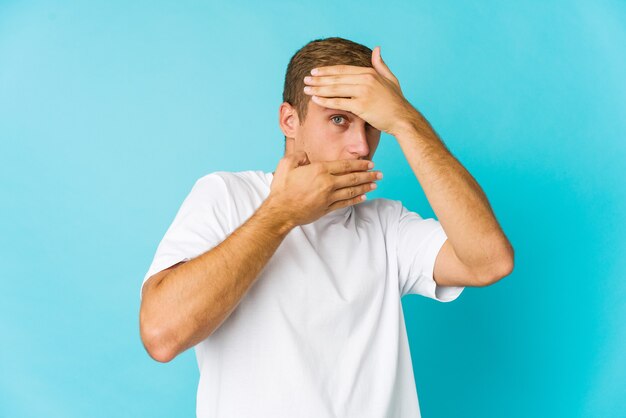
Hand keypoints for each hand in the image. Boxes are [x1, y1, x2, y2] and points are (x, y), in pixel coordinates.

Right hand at [267, 152, 382, 225]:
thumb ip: (298, 156)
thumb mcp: (286, 164)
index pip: (345, 165)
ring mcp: (328, 197)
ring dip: (365, 187)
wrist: (280, 211)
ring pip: (351, 191)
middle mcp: (327, 183)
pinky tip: (363, 197)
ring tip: (375, 184)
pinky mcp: (326, 208)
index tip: (370, 163)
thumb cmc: (282, 188)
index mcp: (319, 170)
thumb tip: (307, 156)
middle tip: (379, 173)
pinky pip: (345, 203)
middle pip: (352, 178)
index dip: (359, 164)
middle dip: (368, 175)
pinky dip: (355, 199)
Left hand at [302, 46, 417, 136]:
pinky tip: (315, 99)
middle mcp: (365, 80)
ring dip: (318, 88)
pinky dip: (325, 101)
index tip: (315, 71)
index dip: (327, 70)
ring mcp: (363, 92)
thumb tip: (377, 48)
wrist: (402, 118)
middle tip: (305, 79)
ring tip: (306, 89)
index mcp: (370, 72)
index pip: (343, 70)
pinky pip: (339, 102)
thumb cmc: (396, 102)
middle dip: (319, 79)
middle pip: (336, 78)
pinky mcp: (361, 105)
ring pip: (335, 89)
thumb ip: (381, 65)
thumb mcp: (390, 79)